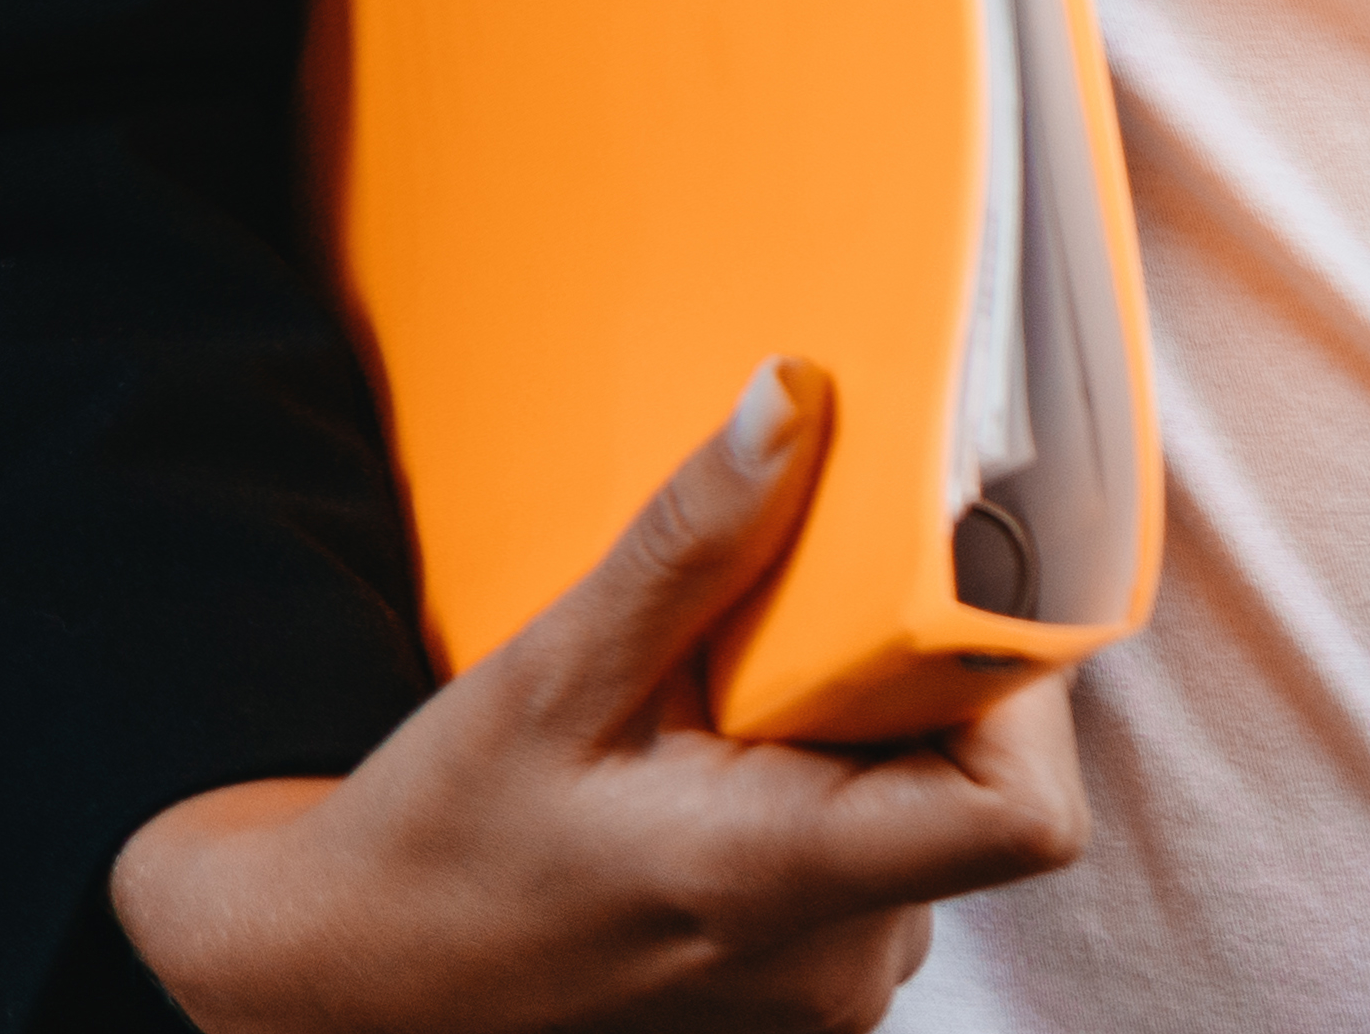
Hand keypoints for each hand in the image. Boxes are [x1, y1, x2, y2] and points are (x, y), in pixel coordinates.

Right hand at [109, 363, 1084, 1029]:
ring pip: (932, 820)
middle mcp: (834, 967)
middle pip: (984, 790)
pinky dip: (836, 793)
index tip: (963, 590)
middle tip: (812, 613)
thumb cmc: (430, 845)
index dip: (1030, 692)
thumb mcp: (549, 675)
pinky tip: (731, 761)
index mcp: (782, 888)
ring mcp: (822, 996)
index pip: (1026, 811)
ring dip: (871, 737)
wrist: (339, 982)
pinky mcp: (804, 995)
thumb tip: (797, 395)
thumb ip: (691, 544)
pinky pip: (883, 866)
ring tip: (742, 698)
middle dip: (925, 684)